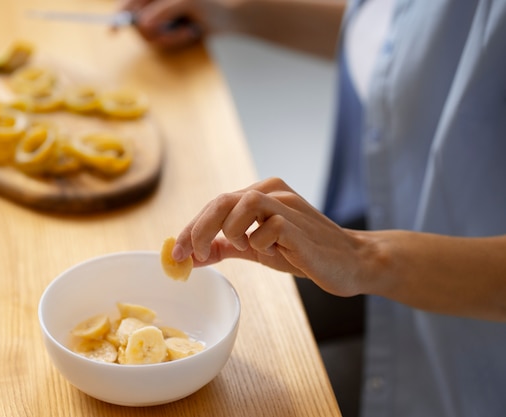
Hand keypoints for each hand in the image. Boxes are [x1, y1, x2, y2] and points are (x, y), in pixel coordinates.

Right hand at [119, 0, 206, 49]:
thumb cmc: (212, 4)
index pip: (131, 2)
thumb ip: (165, 10)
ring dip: (170, 37)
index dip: (120, 14)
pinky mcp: (166, 30)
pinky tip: (188, 33)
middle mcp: (154, 3)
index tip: (112, 31)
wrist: (228, 18)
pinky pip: (160, 42)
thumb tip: (143, 23)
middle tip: (180, 31)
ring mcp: (159, 17)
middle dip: (157, 32)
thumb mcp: (188, 2)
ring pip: (149, 35)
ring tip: (189, 31)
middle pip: (137, 22)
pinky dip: (174, 41)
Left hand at [172, 177, 368, 295]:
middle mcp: (272, 192)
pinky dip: (259, 243)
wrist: (349, 262)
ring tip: (244, 249)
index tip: (176, 252)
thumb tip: (192, 255)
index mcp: (261, 194)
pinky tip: (272, 252)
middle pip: (222, 201)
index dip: (192, 227)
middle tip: (190, 255)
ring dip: (231, 232)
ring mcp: (287, 205)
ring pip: (241, 205)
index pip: (216, 204)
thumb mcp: (257, 249)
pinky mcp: (299, 225)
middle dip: (198, 230)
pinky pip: (267, 228)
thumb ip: (227, 247)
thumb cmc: (303, 253)